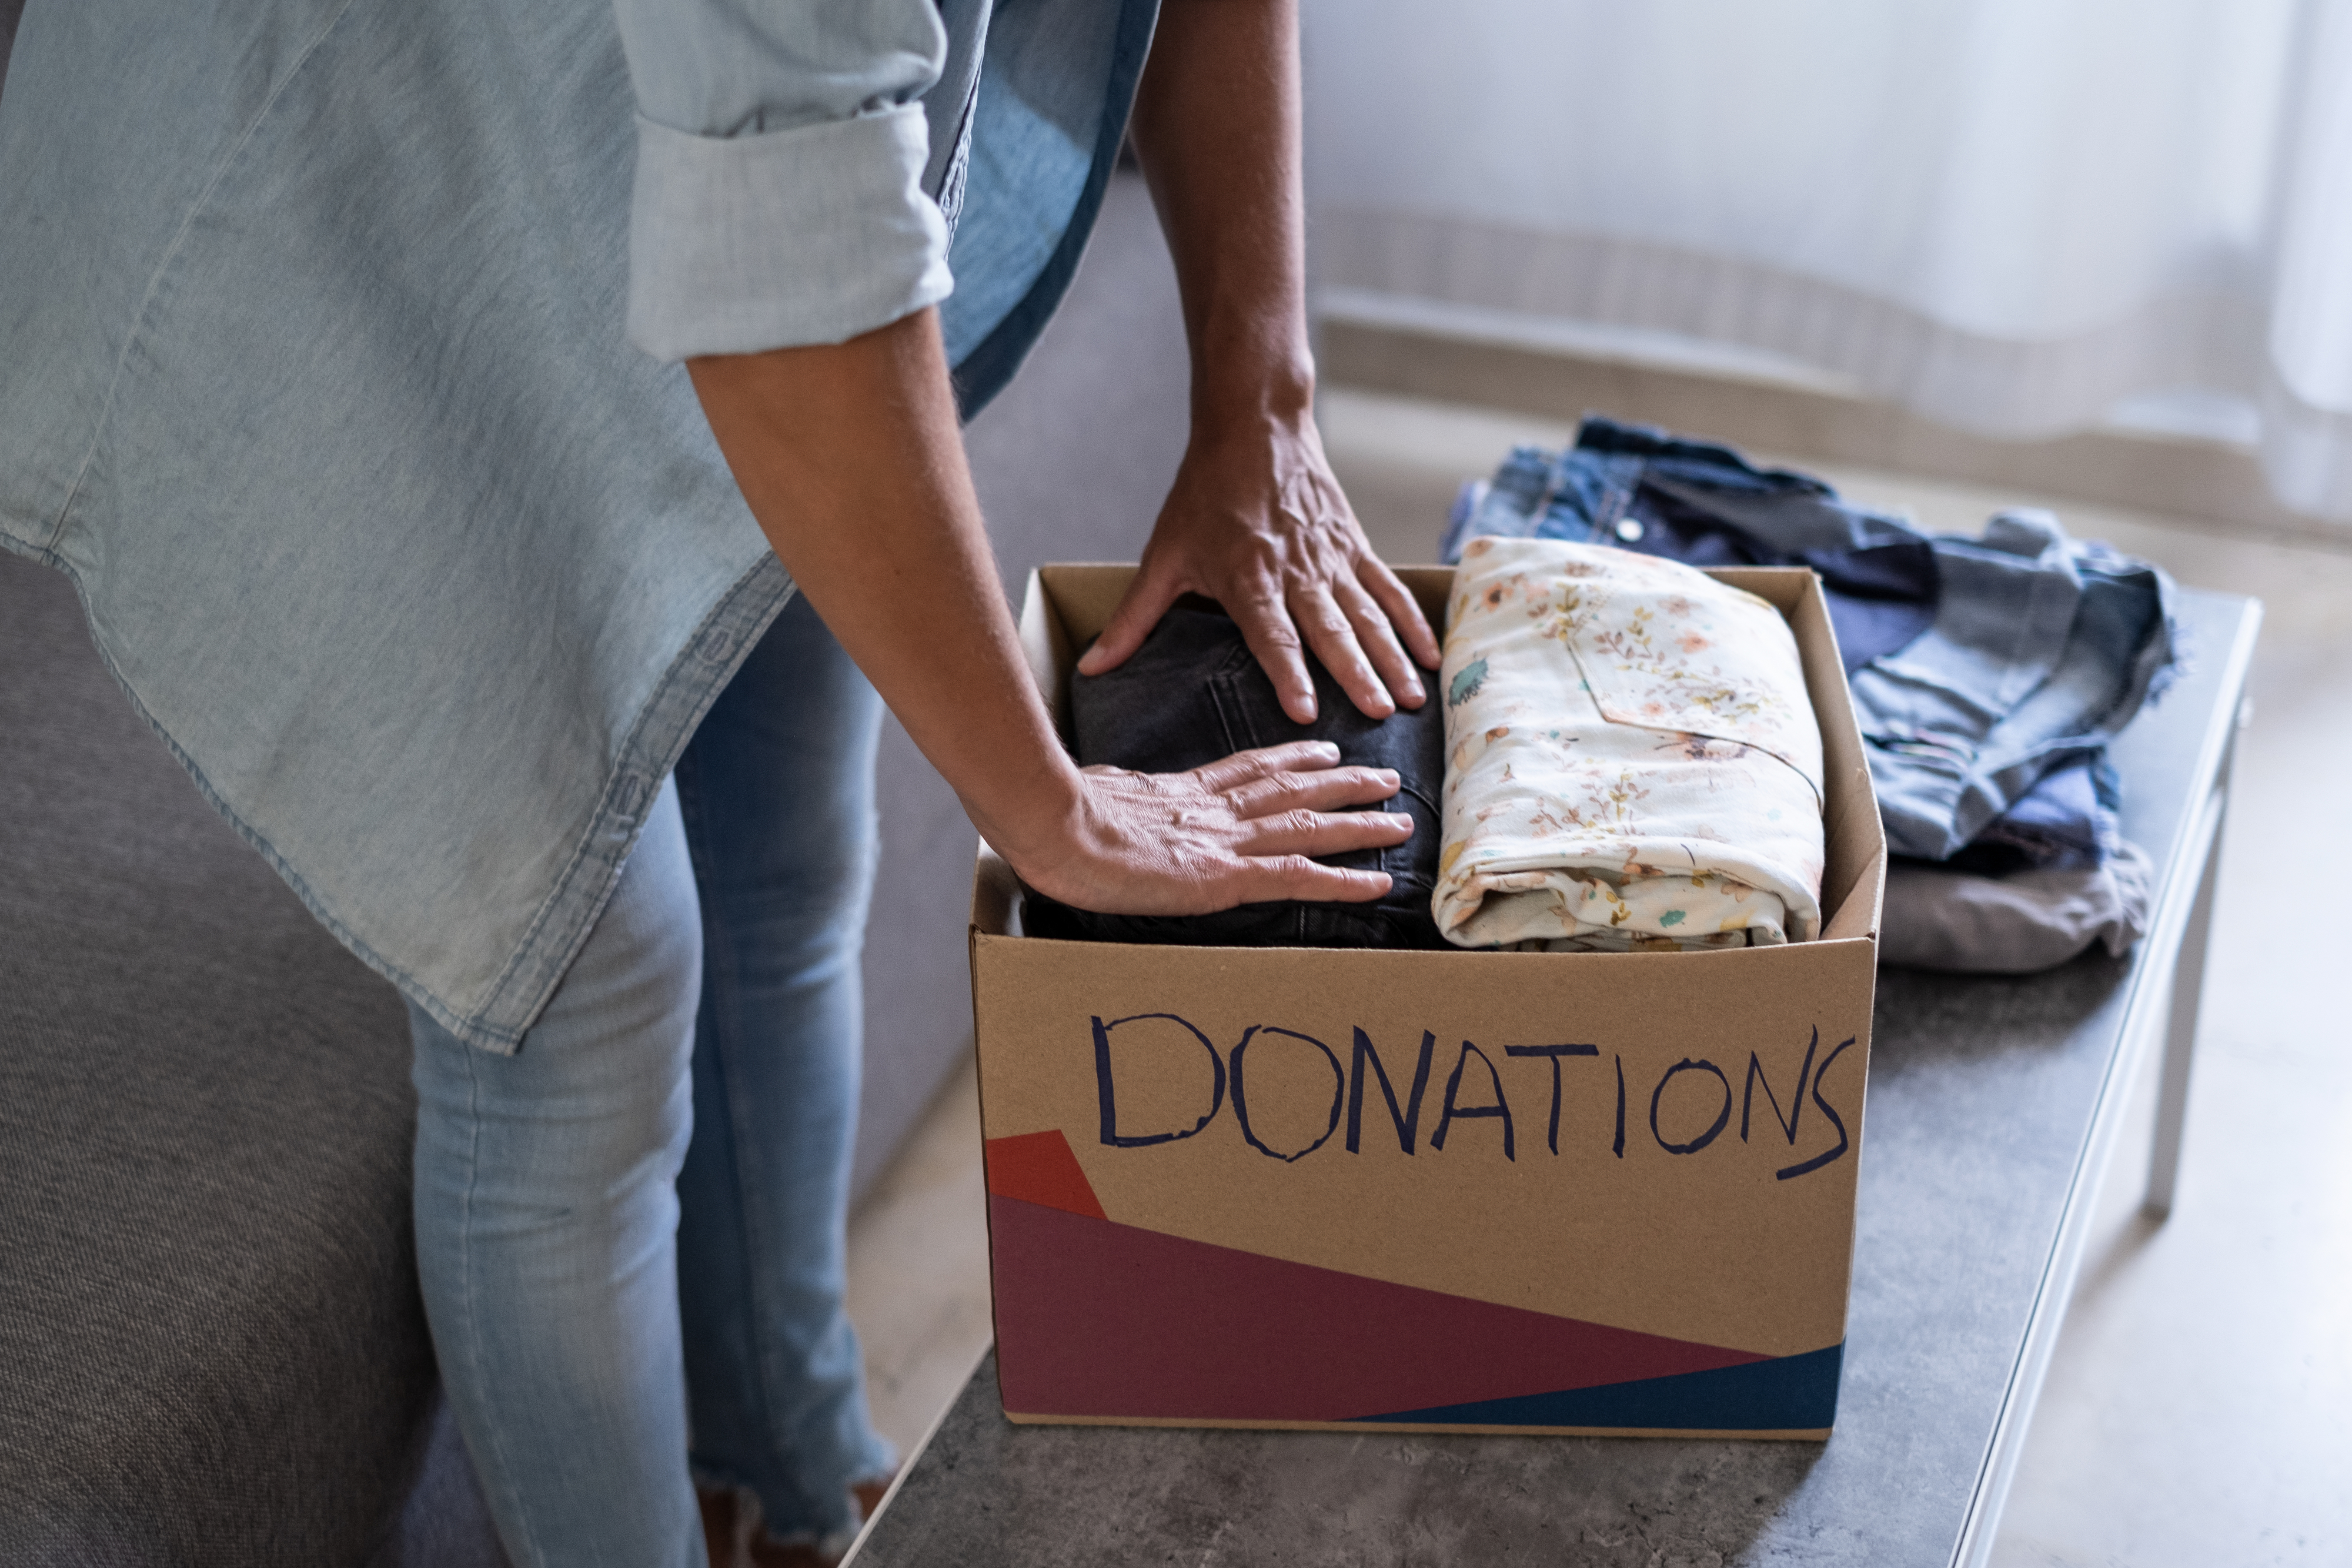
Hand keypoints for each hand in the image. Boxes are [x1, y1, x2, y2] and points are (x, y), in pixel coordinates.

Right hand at [992, 741, 1413, 915]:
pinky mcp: (1224, 878)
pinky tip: (1379, 882)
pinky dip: (1343, 879)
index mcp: (1179, 792)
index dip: (1289, 759)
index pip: (1247, 770)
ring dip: (1359, 824)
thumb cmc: (1052, 813)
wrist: (1051, 823)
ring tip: (1400, 820)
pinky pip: (1298, 878)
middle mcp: (1211, 811)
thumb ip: (1110, 798)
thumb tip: (1098, 799)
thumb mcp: (1088, 796)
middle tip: (1385, 776)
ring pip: (1308, 827)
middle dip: (1343, 784)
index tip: (1321, 751)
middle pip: (1290, 791)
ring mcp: (1222, 842)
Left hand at [1074, 415, 1441, 724]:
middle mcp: (1295, 570)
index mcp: (1246, 577)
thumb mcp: (1163, 555)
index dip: (1288, 671)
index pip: (1270, 633)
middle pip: (1330, 629)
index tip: (1307, 710)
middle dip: (1356, 673)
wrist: (1255, 426)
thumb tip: (1093, 668)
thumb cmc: (1204, 495)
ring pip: (1367, 614)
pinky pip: (1388, 589)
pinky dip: (1411, 623)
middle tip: (1380, 713)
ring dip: (1392, 657)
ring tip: (1411, 699)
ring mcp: (1331, 558)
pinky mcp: (1354, 546)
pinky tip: (1430, 657)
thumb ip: (1134, 618)